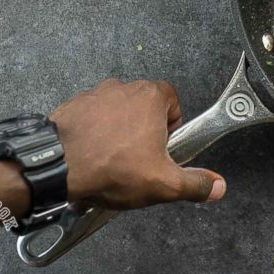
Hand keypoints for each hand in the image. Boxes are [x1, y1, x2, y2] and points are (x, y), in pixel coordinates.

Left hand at [49, 79, 225, 208]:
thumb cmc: (111, 168)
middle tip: (140, 158)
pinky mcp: (72, 105)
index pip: (173, 101)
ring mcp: (95, 94)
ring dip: (118, 130)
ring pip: (117, 111)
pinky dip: (94, 133)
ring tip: (113, 161)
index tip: (165, 146)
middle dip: (145, 130)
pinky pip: (91, 117)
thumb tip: (217, 186)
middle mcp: (123, 87)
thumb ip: (195, 184)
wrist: (55, 167)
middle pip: (145, 106)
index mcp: (150, 97)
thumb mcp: (163, 184)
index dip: (173, 125)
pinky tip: (92, 156)